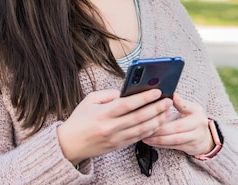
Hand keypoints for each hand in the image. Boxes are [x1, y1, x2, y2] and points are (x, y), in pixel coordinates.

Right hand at [56, 89, 172, 164]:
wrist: (68, 145)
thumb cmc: (79, 120)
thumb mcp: (89, 100)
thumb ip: (108, 95)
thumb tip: (126, 92)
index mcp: (102, 114)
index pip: (127, 104)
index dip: (143, 97)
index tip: (156, 91)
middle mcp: (110, 127)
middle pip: (138, 117)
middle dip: (156, 108)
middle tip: (168, 101)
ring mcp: (115, 138)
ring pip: (141, 129)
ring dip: (157, 120)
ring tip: (167, 111)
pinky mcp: (118, 146)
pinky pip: (137, 138)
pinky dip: (150, 131)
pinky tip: (157, 123)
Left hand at [141, 94, 214, 156]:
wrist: (205, 137)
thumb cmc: (195, 119)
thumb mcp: (192, 108)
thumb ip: (181, 103)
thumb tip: (172, 95)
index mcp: (197, 112)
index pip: (184, 108)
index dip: (172, 107)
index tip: (158, 106)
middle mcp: (198, 126)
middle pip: (176, 128)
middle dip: (159, 128)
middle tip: (145, 126)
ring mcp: (195, 138)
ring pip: (174, 140)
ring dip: (158, 139)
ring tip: (145, 136)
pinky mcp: (190, 148)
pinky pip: (173, 146)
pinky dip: (161, 145)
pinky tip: (152, 142)